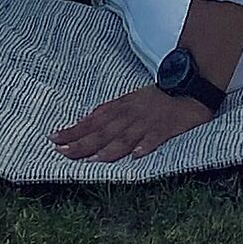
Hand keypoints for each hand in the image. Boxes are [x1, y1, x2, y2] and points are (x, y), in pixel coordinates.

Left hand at [54, 84, 211, 161]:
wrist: (189, 84)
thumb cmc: (158, 96)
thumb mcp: (131, 99)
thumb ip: (111, 112)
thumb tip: (88, 121)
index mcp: (122, 106)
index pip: (93, 120)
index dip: (74, 130)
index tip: (54, 139)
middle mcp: (131, 114)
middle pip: (104, 131)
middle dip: (82, 142)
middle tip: (61, 151)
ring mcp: (148, 121)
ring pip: (126, 136)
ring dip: (108, 148)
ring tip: (92, 159)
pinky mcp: (166, 127)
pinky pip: (155, 138)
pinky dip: (145, 146)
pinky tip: (136, 155)